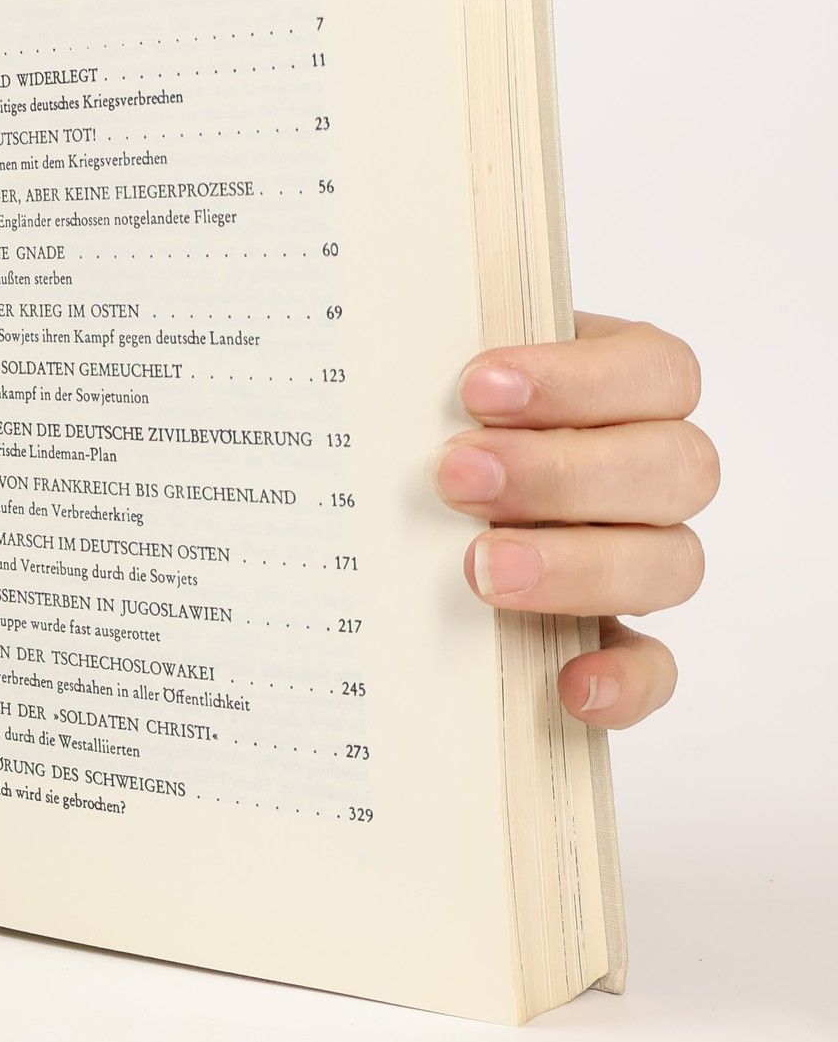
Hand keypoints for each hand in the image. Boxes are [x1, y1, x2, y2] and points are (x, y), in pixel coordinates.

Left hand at [433, 313, 712, 728]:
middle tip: (454, 479)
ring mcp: (642, 553)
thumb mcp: (428, 370)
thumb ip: (429, 356)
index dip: (579, 379)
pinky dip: (625, 679)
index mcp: (622, 380)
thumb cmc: (422, 409)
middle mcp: (649, 467)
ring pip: (672, 561)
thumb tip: (366, 358)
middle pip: (676, 466)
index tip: (475, 388)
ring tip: (481, 569)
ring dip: (579, 567)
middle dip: (559, 473)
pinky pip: (655, 665)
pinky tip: (570, 684)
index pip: (657, 370)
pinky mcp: (618, 635)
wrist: (398, 494)